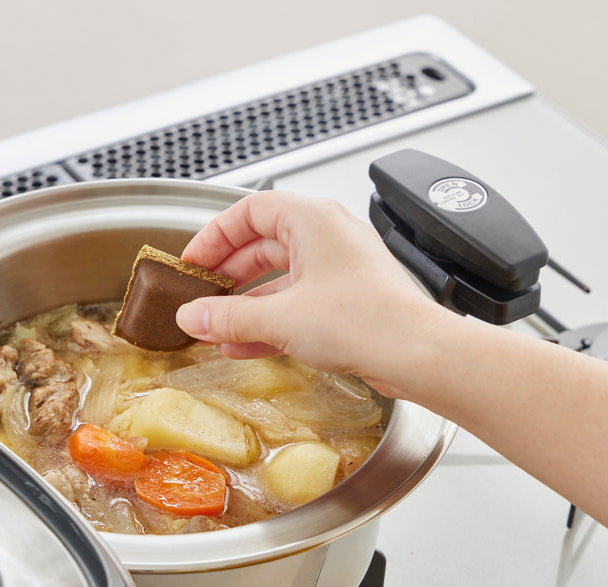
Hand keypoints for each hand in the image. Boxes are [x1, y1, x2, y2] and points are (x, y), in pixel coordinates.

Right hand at [175, 190, 445, 397]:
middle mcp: (327, 238)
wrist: (416, 354)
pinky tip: (242, 345)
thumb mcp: (279, 317)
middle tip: (201, 295)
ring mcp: (337, 270)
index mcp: (312, 220)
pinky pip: (294, 305)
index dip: (215, 235)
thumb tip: (192, 316)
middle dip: (227, 276)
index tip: (193, 261)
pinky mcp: (345, 302)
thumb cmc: (367, 319)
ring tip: (215, 328)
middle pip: (261, 246)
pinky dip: (267, 322)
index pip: (249, 211)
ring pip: (277, 280)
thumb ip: (228, 316)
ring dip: (244, 305)